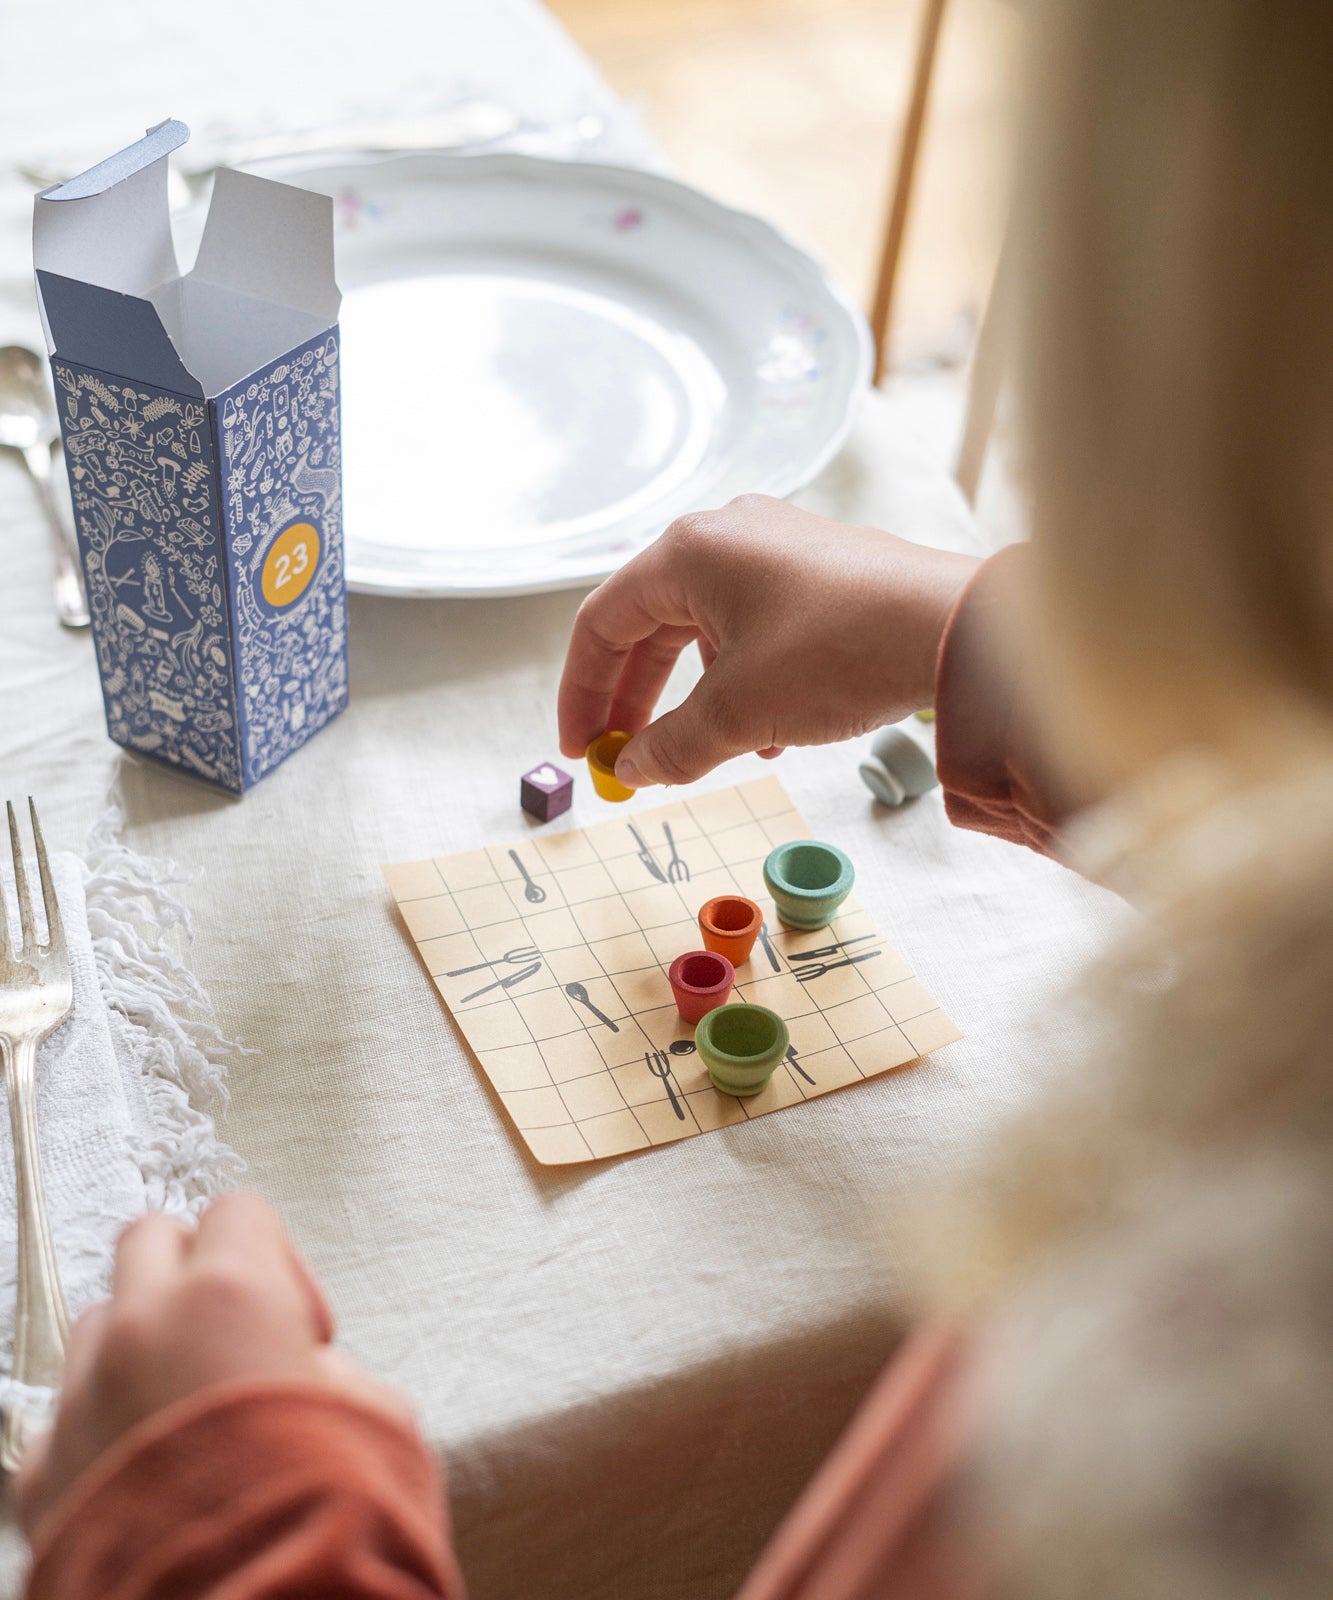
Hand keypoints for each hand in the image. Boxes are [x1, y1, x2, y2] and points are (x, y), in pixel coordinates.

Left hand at [15, 1193, 404, 1532]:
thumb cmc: (326, 1517)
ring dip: (140, 1348)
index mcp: (231, 1294)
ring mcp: (81, 1397)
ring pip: (97, 1324)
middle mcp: (142, 1327)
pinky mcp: (41, 1475)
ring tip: (187, 1413)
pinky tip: (147, 1477)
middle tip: (234, 1339)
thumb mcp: (381, 1420)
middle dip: (191, 1274)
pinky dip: (99, 1432)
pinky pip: (62, 1419)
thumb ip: (337, 1370)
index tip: (302, 1327)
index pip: (236, 1211)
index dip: (278, 1261)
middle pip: (148, 1240)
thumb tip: (314, 1373)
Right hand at [558, 495, 980, 786]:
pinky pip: (755, 629)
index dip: (582, 692)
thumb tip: (633, 769)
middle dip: (636, 700)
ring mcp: (777, 549)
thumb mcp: (739, 711)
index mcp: (688, 552)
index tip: (579, 748)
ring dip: (695, 698)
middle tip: (625, 757)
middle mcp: (728, 536)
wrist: (957, 629)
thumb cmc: (841, 651)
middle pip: (650, 625)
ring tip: (707, 752)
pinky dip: (743, 681)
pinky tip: (768, 733)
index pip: (602, 623)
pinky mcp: (820, 572)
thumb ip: (672, 745)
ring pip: (705, 631)